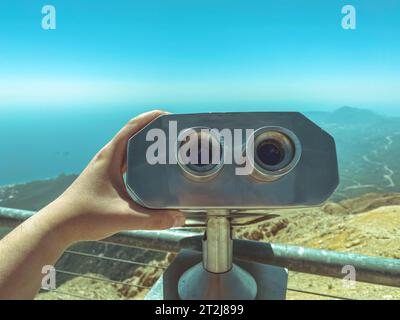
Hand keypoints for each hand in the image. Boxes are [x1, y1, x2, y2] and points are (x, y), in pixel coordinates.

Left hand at [38, 110, 185, 243]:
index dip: (151, 117)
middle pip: (133, 134)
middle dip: (154, 130)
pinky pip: (127, 163)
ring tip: (167, 150)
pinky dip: (141, 161)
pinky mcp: (106, 178)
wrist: (59, 225)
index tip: (169, 116)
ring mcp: (105, 167)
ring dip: (147, 145)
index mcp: (109, 157)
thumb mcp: (123, 216)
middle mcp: (107, 157)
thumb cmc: (85, 216)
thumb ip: (153, 219)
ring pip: (130, 149)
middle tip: (174, 135)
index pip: (132, 127)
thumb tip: (179, 218)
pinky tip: (152, 172)